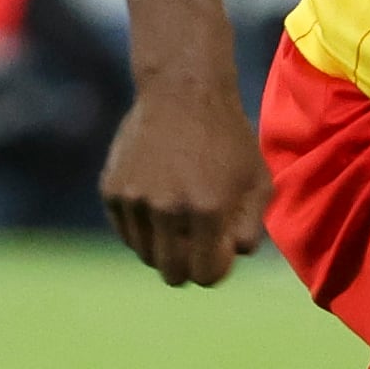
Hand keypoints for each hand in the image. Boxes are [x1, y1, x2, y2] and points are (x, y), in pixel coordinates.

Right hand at [100, 84, 273, 286]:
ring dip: (165, 245)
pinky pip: (127, 232)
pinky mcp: (112, 192)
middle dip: (189, 266)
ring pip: (147, 255)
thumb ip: (250, 226)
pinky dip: (143, 227)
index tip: (220, 253)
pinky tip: (160, 199)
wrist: (183, 92)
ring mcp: (134, 201)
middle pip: (172, 274)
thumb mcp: (258, 179)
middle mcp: (166, 210)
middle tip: (198, 244)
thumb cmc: (228, 138)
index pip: (206, 275)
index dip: (216, 269)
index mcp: (208, 209)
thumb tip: (232, 258)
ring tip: (181, 214)